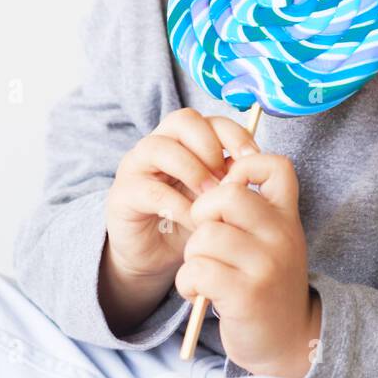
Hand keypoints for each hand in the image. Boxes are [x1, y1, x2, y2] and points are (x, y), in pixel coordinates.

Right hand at [105, 108, 259, 281]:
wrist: (154, 258)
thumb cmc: (188, 222)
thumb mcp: (214, 197)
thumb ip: (230, 177)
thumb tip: (254, 164)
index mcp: (183, 141)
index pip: (208, 119)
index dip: (233, 133)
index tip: (253, 159)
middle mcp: (158, 145)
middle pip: (182, 120)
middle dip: (210, 146)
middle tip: (226, 179)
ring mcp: (136, 167)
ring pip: (160, 148)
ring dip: (192, 171)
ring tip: (210, 199)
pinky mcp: (123, 195)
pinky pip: (150, 190)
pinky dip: (178, 205)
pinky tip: (195, 221)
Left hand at [174, 150, 320, 377]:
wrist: (289, 340)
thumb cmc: (267, 283)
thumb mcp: (272, 240)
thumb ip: (252, 210)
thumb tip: (213, 176)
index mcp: (286, 217)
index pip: (277, 164)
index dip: (244, 167)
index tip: (229, 192)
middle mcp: (281, 236)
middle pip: (226, 195)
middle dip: (202, 213)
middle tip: (205, 237)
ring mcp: (265, 265)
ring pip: (204, 236)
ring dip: (191, 255)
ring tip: (202, 271)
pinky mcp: (246, 295)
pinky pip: (196, 270)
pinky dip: (186, 282)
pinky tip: (197, 291)